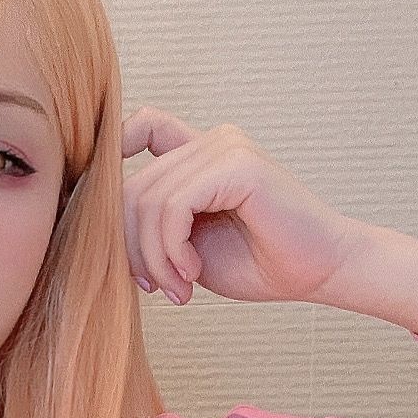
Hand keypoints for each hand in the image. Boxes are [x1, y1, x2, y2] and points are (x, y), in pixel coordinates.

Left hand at [118, 113, 363, 306]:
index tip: (106, 217)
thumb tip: (97, 229)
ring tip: (178, 287)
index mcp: (200, 153)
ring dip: (154, 257)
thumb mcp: (189, 245)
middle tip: (158, 288)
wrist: (321, 271)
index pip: (139, 129)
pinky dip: (171, 248)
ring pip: (148, 200)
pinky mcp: (237, 164)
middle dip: (132, 248)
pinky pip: (173, 205)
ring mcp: (225, 147)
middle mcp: (211, 141)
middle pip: (131, 186)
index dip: (113, 154)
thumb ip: (155, 226)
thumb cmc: (260, 262)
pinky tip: (192, 271)